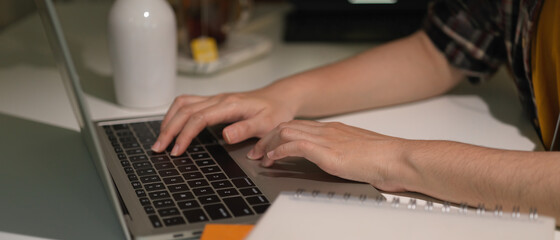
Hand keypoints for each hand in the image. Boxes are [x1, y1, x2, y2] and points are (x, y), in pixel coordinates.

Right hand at [151, 91, 295, 155]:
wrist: (278, 98)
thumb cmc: (274, 112)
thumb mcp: (267, 124)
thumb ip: (246, 129)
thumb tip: (225, 135)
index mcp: (230, 105)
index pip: (199, 118)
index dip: (185, 134)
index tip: (177, 150)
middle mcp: (218, 99)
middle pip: (185, 111)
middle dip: (169, 129)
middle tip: (159, 148)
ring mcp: (214, 98)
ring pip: (182, 104)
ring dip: (168, 120)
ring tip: (160, 138)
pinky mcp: (212, 101)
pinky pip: (187, 103)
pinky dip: (175, 114)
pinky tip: (171, 126)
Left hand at [247, 120, 408, 191]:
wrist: (399, 158)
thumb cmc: (386, 159)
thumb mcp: (359, 153)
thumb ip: (345, 154)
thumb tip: (341, 162)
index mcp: (335, 130)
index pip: (299, 126)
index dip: (279, 134)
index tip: (269, 145)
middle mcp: (327, 131)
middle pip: (287, 126)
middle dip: (267, 137)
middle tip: (256, 151)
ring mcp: (327, 139)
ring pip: (286, 132)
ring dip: (268, 144)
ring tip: (259, 156)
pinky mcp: (327, 151)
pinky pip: (295, 145)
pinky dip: (279, 151)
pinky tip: (273, 158)